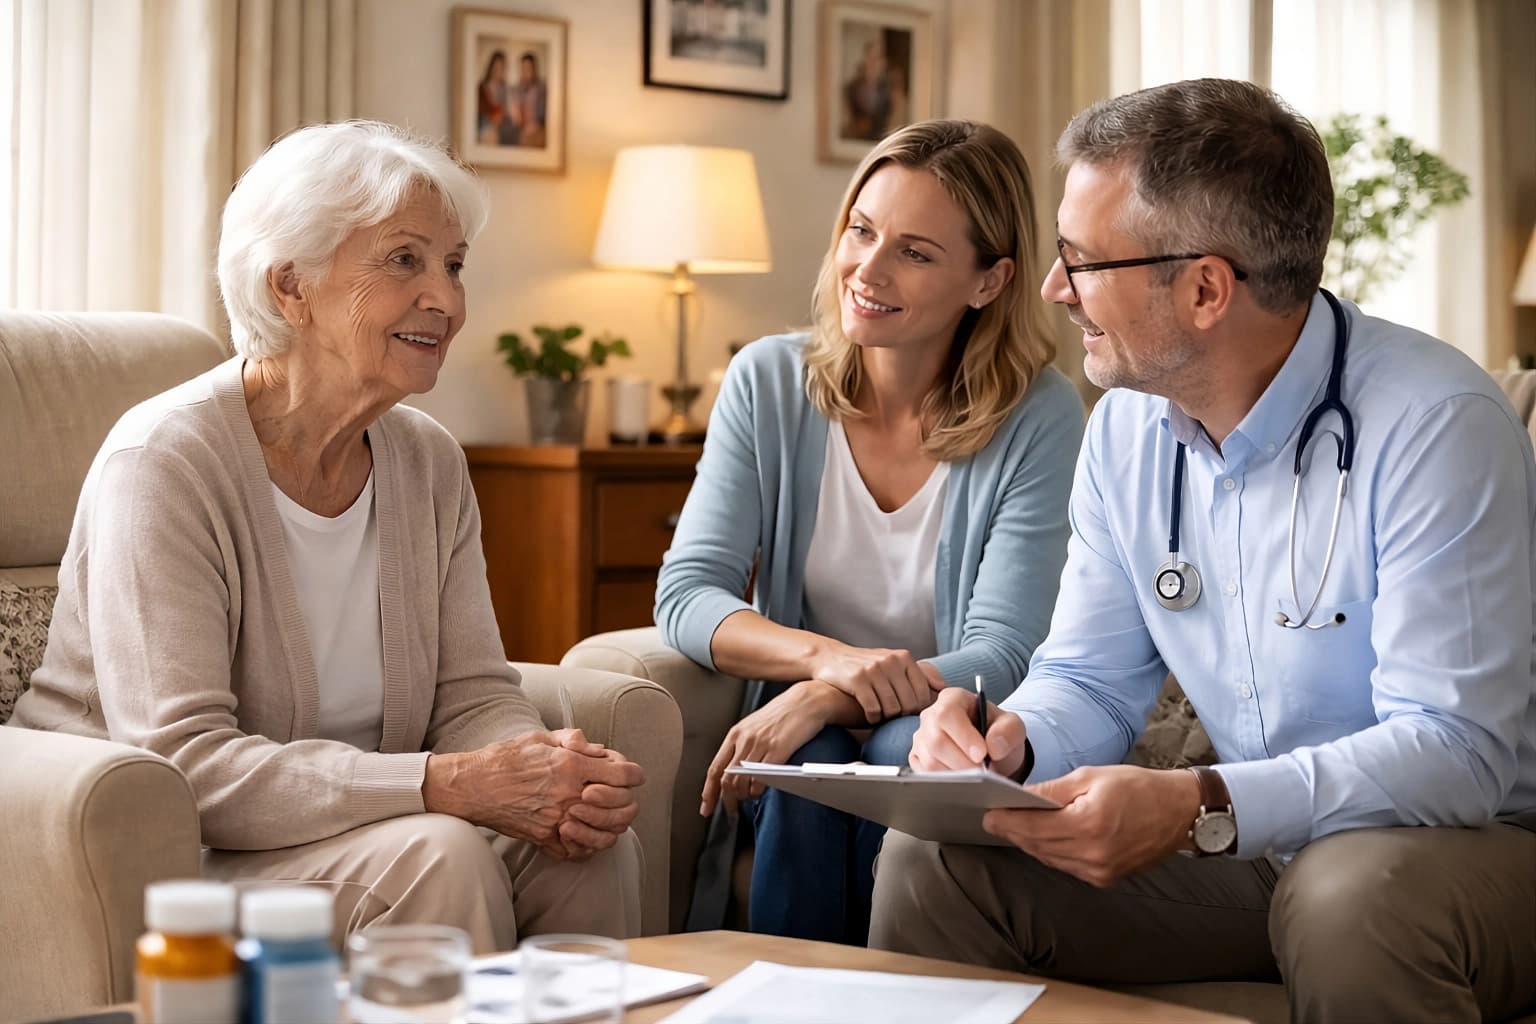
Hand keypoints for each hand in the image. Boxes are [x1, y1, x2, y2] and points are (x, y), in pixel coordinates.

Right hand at [423, 730, 643, 860]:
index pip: (623, 774)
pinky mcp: (544, 837)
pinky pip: (577, 850)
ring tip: (609, 817)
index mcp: (571, 765)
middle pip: (621, 806)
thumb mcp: (541, 738)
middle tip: (624, 797)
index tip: (634, 775)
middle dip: (628, 801)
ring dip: (612, 825)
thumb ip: (574, 740)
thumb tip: (599, 749)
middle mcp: (568, 793)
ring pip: (605, 833)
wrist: (472, 786)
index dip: (634, 774)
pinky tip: (584, 833)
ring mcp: (557, 819)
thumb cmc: (505, 758)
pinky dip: (586, 844)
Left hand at [701, 681, 834, 817]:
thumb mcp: (755, 725)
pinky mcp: (777, 751)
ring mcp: (760, 745)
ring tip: (749, 800)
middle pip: (726, 779)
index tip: (706, 807)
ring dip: (743, 797)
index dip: (708, 792)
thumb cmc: (783, 713)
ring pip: (741, 782)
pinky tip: (760, 792)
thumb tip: (734, 770)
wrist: (806, 701)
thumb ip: (743, 745)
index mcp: (736, 733)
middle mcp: (744, 739)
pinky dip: (757, 791)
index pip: (715, 768)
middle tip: (731, 810)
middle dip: (726, 800)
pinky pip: (760, 779)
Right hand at [810, 642, 943, 722]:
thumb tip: (943, 688)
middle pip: (909, 703)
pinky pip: (874, 710)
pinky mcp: (858, 680)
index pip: (923, 693)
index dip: (918, 709)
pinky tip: (869, 716)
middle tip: (893, 716)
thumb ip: (917, 674)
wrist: (830, 657)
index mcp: (903, 657)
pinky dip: (872, 718)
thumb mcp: (893, 662)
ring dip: (886, 718)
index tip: (908, 713)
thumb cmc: (865, 664)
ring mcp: (874, 670)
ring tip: (881, 715)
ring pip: (892, 709)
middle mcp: (891, 661)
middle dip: (902, 715)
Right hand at [910, 686, 1029, 776]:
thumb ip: (1008, 731)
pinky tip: (962, 781)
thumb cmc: (997, 733)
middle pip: (936, 741)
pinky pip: (925, 775)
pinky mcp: (917, 758)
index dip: (963, 736)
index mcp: (952, 699)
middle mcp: (931, 716)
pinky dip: (946, 783)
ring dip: (956, 774)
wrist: (991, 751)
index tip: (982, 754)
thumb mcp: (1012, 726)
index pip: (947, 714)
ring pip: (930, 761)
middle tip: (983, 772)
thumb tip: (994, 747)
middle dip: (962, 762)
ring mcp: (921, 738)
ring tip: (976, 776)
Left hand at [981, 765, 1200, 886]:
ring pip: (1049, 858)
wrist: (1179, 812)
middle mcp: (1093, 854)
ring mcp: (1100, 871)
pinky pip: (1066, 866)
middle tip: (994, 819)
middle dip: (1013, 832)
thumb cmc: (1138, 787)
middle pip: (1038, 845)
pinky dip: (1051, 852)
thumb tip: (1020, 797)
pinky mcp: (1105, 879)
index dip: (1007, 821)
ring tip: (1014, 827)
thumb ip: (1053, 790)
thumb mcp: (1092, 777)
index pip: (1034, 826)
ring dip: (1030, 843)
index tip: (988, 815)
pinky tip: (1043, 838)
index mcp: (1089, 824)